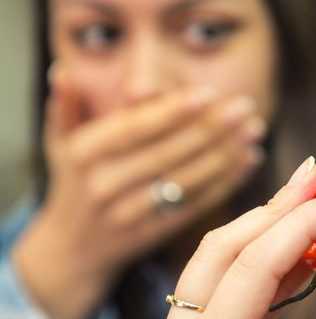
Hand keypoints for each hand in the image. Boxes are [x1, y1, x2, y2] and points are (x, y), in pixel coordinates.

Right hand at [12, 67, 264, 318]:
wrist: (73, 247)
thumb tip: (62, 71)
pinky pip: (195, 205)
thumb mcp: (59, 142)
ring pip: (185, 180)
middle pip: (167, 153)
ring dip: (225, 154)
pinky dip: (225, 183)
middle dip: (211, 129)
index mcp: (83, 154)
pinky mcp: (154, 234)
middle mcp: (103, 185)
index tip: (209, 93)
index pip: (135, 128)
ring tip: (253, 131)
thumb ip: (66, 106)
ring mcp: (130, 213)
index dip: (173, 111)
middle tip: (245, 108)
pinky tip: (248, 161)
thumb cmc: (74, 181)